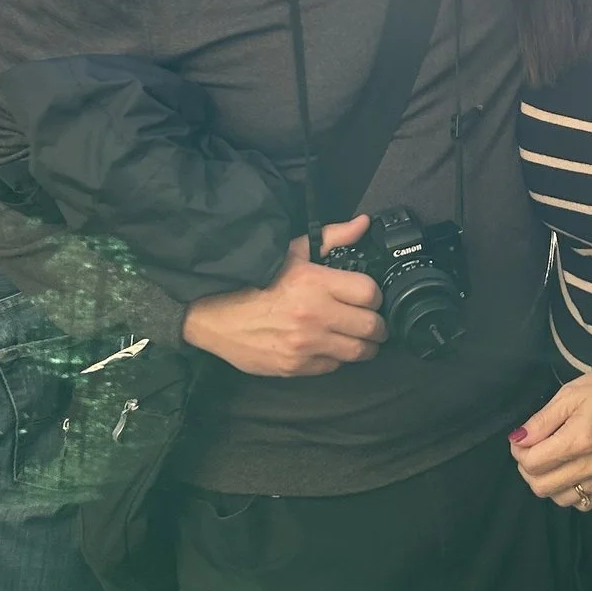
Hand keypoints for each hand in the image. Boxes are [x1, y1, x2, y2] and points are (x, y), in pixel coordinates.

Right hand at [180, 213, 384, 377]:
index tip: (370, 298)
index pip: (370, 293)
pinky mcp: (295, 366)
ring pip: (358, 352)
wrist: (213, 314)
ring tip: (358, 338)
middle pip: (371, 326)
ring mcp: (305, 344)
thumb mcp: (292, 251)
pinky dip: (336, 358)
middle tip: (373, 323)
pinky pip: (333, 366)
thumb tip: (363, 224)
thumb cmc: (253, 280)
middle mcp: (314, 315)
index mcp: (315, 282)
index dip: (375, 296)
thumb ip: (333, 238)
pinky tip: (328, 346)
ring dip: (364, 346)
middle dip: (378, 326)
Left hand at [510, 370, 591, 508]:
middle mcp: (591, 465)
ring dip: (548, 483)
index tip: (521, 440)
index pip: (532, 463)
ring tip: (550, 462)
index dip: (518, 451)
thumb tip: (518, 439)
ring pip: (560, 499)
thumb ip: (542, 420)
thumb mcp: (571, 394)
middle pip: (541, 486)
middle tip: (532, 450)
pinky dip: (569, 493)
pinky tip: (570, 474)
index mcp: (578, 440)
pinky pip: (583, 504)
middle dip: (528, 469)